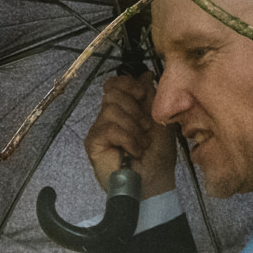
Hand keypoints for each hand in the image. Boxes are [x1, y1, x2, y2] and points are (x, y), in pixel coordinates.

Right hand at [84, 73, 177, 198]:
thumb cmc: (158, 154)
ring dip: (134, 128)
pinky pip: (109, 128)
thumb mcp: (158, 117)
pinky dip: (127, 139)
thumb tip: (144, 73)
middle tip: (145, 128)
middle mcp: (108, 117)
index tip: (144, 95)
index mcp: (124, 108)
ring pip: (111, 110)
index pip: (115, 83)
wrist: (155, 180)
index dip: (129, 85)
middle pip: (112, 93)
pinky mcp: (93, 143)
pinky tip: (133, 151)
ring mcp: (99, 130)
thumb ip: (150, 95)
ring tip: (141, 143)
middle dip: (135, 109)